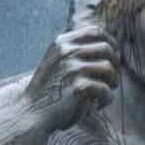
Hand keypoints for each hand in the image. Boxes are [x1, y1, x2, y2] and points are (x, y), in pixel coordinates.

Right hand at [26, 0, 117, 130]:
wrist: (30, 112)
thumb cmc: (48, 90)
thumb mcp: (57, 61)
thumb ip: (76, 51)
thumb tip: (109, 46)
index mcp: (62, 42)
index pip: (96, 32)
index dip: (110, 43)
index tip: (113, 57)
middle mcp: (67, 51)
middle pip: (107, 49)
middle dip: (114, 66)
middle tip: (111, 81)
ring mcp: (72, 68)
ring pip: (108, 69)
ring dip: (111, 84)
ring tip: (103, 94)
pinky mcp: (78, 87)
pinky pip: (105, 89)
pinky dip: (106, 99)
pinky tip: (98, 104)